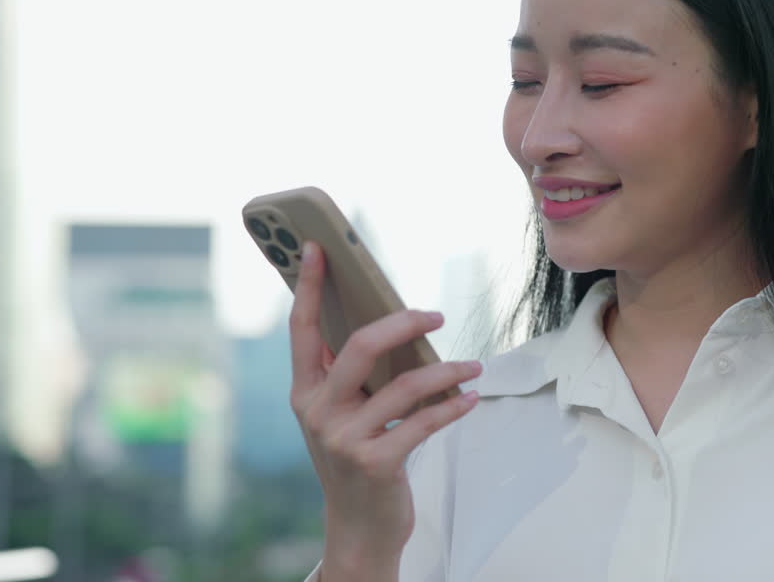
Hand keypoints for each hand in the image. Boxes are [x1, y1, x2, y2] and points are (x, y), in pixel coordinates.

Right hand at [288, 241, 481, 577]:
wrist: (358, 525)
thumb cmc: (357, 455)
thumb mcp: (340, 414)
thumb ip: (349, 373)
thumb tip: (388, 318)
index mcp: (304, 391)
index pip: (301, 328)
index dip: (309, 286)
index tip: (319, 248)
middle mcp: (318, 411)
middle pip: (360, 347)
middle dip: (403, 322)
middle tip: (436, 314)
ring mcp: (344, 439)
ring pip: (404, 385)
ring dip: (447, 371)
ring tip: (472, 366)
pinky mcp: (375, 462)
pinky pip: (424, 422)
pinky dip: (453, 406)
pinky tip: (471, 398)